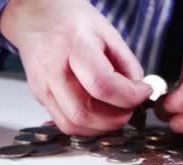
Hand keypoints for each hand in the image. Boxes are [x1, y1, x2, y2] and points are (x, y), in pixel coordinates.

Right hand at [0, 0, 151, 134]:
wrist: (39, 19)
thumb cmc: (73, 24)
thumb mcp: (110, 34)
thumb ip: (128, 65)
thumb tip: (139, 94)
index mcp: (74, 46)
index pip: (102, 84)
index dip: (130, 96)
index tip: (143, 92)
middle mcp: (53, 69)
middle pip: (85, 111)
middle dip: (117, 118)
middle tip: (131, 108)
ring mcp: (43, 86)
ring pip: (73, 124)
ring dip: (103, 126)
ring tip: (116, 112)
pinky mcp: (40, 98)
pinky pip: (65, 124)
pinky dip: (88, 127)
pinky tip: (100, 115)